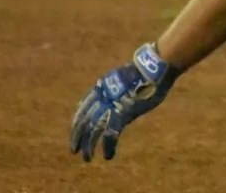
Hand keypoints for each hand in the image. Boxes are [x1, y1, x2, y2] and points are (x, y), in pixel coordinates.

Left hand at [69, 43, 178, 161]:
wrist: (151, 67)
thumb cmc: (144, 71)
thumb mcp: (122, 78)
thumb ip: (115, 90)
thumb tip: (116, 99)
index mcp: (100, 87)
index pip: (82, 107)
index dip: (77, 121)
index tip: (75, 130)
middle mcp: (101, 98)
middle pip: (84, 121)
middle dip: (77, 137)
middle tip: (74, 150)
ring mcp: (110, 107)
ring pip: (93, 131)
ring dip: (89, 146)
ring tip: (87, 158)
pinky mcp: (121, 115)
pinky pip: (110, 136)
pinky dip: (108, 148)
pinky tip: (108, 156)